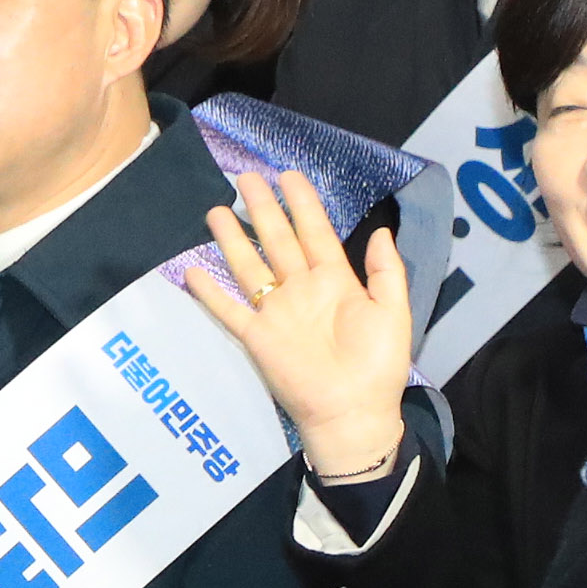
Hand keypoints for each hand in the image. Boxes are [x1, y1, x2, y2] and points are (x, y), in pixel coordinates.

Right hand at [178, 169, 413, 481]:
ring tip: (216, 210)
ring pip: (249, 266)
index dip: (303, 204)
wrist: (353, 412)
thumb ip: (387, 272)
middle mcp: (301, 290)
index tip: (289, 175)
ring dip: (233, 239)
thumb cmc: (378, 366)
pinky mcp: (257, 337)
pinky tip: (192, 270)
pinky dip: (210, 292)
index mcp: (335, 281)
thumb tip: (380, 231)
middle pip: (277, 240)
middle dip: (262, 208)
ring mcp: (276, 312)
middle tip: (246, 178)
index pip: (315, 232)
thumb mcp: (393, 313)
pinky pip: (229, 310)